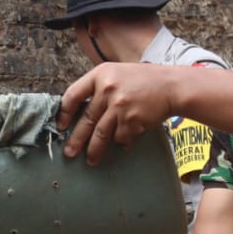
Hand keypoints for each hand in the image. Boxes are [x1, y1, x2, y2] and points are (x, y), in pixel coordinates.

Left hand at [56, 63, 177, 165]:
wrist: (172, 86)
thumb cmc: (144, 80)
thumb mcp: (117, 74)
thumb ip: (100, 88)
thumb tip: (80, 113)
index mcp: (101, 74)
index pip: (73, 95)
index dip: (64, 113)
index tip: (60, 126)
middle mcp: (108, 89)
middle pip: (86, 119)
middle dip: (76, 139)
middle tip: (69, 153)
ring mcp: (119, 105)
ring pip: (101, 133)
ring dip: (94, 149)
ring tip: (90, 160)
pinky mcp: (131, 120)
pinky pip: (120, 137)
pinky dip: (122, 142)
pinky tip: (125, 143)